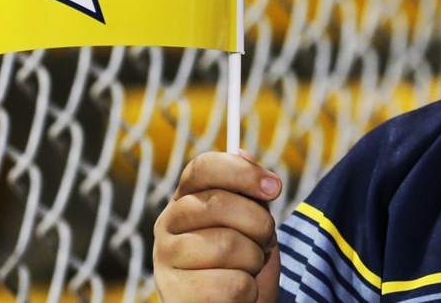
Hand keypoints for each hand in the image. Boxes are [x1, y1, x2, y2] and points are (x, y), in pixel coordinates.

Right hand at [154, 150, 283, 301]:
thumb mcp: (253, 225)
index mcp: (185, 200)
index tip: (275, 187)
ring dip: (253, 261)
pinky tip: (237, 295)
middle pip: (219, 204)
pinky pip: (232, 284)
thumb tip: (242, 151)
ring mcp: (165, 260)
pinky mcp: (176, 295)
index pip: (202, 167)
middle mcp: (166, 225)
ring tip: (246, 270)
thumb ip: (250, 194)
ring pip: (228, 245)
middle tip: (264, 242)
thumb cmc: (242, 265)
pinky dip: (248, 292)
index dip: (242, 172)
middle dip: (259, 224)